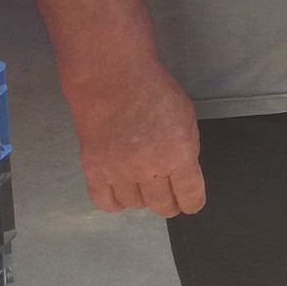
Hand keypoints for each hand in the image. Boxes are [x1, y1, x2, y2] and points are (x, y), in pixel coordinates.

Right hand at [64, 64, 205, 217]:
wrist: (113, 80)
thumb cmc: (156, 93)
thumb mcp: (186, 119)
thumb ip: (186, 150)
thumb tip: (183, 175)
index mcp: (178, 153)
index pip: (190, 195)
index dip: (192, 202)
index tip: (190, 203)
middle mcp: (149, 168)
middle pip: (162, 205)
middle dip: (169, 204)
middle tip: (169, 199)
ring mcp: (119, 172)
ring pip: (135, 204)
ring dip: (143, 199)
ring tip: (144, 185)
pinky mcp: (94, 171)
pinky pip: (106, 203)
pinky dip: (116, 202)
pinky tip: (122, 191)